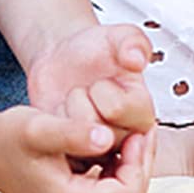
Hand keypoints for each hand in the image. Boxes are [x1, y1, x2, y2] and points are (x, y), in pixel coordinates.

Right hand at [0, 107, 151, 192]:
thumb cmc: (10, 136)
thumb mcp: (41, 128)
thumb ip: (73, 133)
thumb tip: (107, 138)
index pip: (130, 192)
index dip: (141, 159)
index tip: (138, 129)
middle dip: (141, 159)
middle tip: (142, 126)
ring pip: (123, 191)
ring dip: (132, 161)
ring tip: (130, 129)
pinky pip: (111, 188)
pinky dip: (119, 164)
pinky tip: (114, 140)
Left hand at [26, 23, 155, 142]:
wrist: (65, 59)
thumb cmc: (95, 49)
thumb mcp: (118, 35)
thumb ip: (133, 41)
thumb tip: (137, 60)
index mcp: (142, 112)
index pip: (117, 109)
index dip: (101, 89)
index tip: (104, 80)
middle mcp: (124, 137)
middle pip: (94, 130)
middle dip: (80, 101)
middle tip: (87, 89)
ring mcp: (96, 151)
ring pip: (73, 140)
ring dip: (64, 113)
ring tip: (73, 101)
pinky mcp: (72, 158)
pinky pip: (55, 152)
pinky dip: (51, 130)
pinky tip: (58, 116)